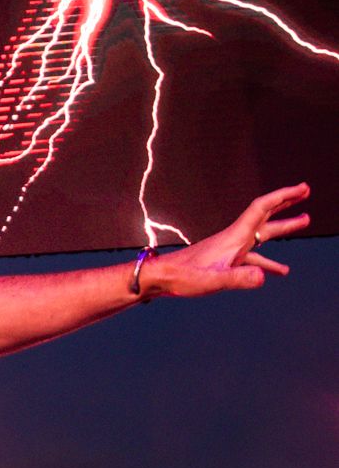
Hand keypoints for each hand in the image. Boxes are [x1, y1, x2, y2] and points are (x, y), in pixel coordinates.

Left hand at [147, 183, 310, 296]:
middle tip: (306, 191)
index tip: (302, 188)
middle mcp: (235, 238)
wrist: (162, 278)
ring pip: (263, 234)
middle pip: (266, 215)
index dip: (283, 196)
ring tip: (304, 220)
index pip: (262, 208)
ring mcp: (231, 249)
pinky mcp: (227, 261)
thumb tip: (263, 276)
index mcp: (234, 237)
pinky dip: (269, 261)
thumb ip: (237, 279)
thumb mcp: (212, 279)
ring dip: (284, 226)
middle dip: (286, 202)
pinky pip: (254, 257)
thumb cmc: (182, 276)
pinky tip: (280, 271)